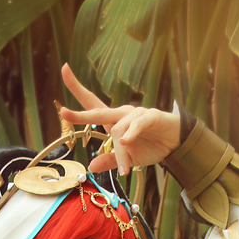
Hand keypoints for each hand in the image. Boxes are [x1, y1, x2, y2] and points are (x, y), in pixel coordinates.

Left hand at [60, 63, 179, 176]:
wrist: (175, 143)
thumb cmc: (150, 146)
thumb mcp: (128, 159)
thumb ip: (110, 161)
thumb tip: (90, 167)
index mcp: (114, 122)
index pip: (92, 104)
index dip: (77, 89)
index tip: (64, 70)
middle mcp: (122, 114)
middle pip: (98, 112)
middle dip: (81, 114)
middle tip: (64, 112)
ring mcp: (136, 114)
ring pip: (118, 129)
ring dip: (120, 151)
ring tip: (125, 168)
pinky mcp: (151, 116)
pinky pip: (137, 124)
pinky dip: (130, 133)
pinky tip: (125, 141)